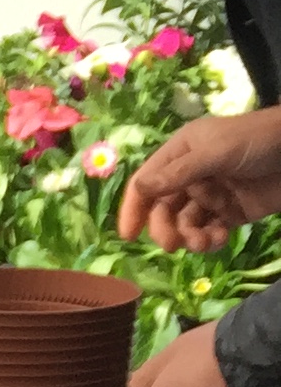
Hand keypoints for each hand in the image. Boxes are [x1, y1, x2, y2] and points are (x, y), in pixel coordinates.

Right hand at [117, 111, 280, 250]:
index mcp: (182, 153)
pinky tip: (222, 237)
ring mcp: (211, 195)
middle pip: (163, 209)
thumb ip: (178, 173)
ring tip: (207, 242)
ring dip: (191, 237)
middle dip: (167, 228)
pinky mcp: (230, 212)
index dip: (134, 208)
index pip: (147, 182)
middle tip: (174, 245)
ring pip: (185, 224)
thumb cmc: (258, 141)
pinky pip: (209, 231)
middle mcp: (191, 174)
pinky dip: (211, 239)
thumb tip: (139, 189)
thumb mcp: (216, 152)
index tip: (128, 236)